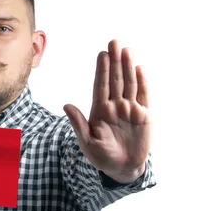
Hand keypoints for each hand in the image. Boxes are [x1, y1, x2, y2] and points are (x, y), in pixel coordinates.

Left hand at [63, 40, 149, 182]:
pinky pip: (143, 96)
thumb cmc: (101, 156)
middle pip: (115, 79)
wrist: (121, 169)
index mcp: (100, 110)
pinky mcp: (144, 115)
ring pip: (129, 84)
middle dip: (115, 61)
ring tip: (126, 50)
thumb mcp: (87, 143)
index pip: (101, 85)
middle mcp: (115, 105)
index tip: (102, 54)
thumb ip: (78, 124)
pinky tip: (140, 68)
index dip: (102, 70)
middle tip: (114, 42)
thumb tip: (66, 106)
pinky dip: (143, 82)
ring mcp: (130, 109)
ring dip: (128, 67)